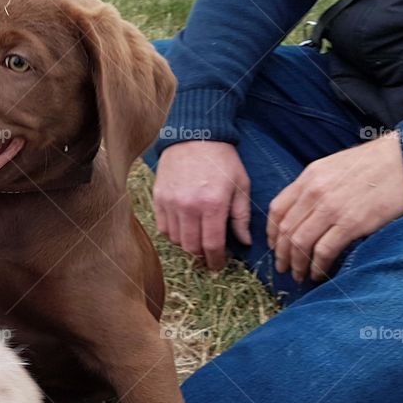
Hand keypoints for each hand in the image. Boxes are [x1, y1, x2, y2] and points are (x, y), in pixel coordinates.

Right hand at [153, 140, 251, 269]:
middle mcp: (189, 206)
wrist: (195, 136)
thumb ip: (241, 216)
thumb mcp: (241, 186)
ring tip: (197, 240)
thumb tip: (244, 242)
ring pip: (176, 240)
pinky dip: (173, 233)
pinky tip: (183, 228)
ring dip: (187, 245)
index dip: (216, 260)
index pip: (212, 245)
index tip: (219, 265)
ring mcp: (171, 203)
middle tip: (209, 256)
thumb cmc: (222, 161)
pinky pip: (163, 227)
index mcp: (213, 204)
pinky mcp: (158, 198)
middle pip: (191, 247)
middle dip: (202, 256)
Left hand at [267, 133, 402, 281]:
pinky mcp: (352, 223)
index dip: (271, 233)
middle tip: (283, 267)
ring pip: (300, 243)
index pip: (277, 210)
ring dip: (297, 264)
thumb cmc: (369, 165)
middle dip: (281, 254)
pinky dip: (317, 266)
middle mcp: (314, 193)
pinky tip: (318, 273)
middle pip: (285, 230)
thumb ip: (312, 187)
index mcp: (307, 178)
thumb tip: (299, 212)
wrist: (402, 162)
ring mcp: (331, 209)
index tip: (274, 246)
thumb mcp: (330, 167)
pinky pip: (324, 250)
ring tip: (299, 275)